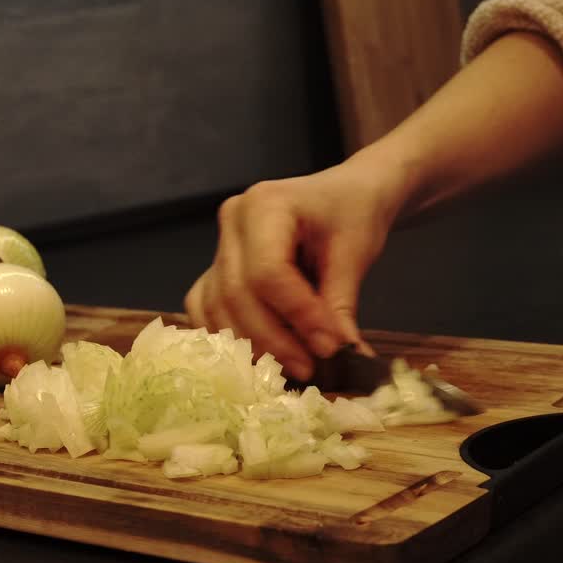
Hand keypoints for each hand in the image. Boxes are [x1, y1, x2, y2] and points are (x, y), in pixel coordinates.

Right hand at [184, 158, 400, 379]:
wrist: (345, 196)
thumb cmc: (353, 213)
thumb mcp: (356, 253)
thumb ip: (340, 305)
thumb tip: (341, 357)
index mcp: (266, 204)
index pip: (268, 271)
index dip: (297, 315)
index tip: (329, 346)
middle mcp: (232, 222)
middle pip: (238, 293)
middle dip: (274, 338)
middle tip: (311, 367)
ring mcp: (218, 245)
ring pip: (218, 307)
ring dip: (253, 345)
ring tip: (293, 365)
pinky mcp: (215, 268)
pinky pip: (205, 308)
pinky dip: (228, 336)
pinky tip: (259, 354)